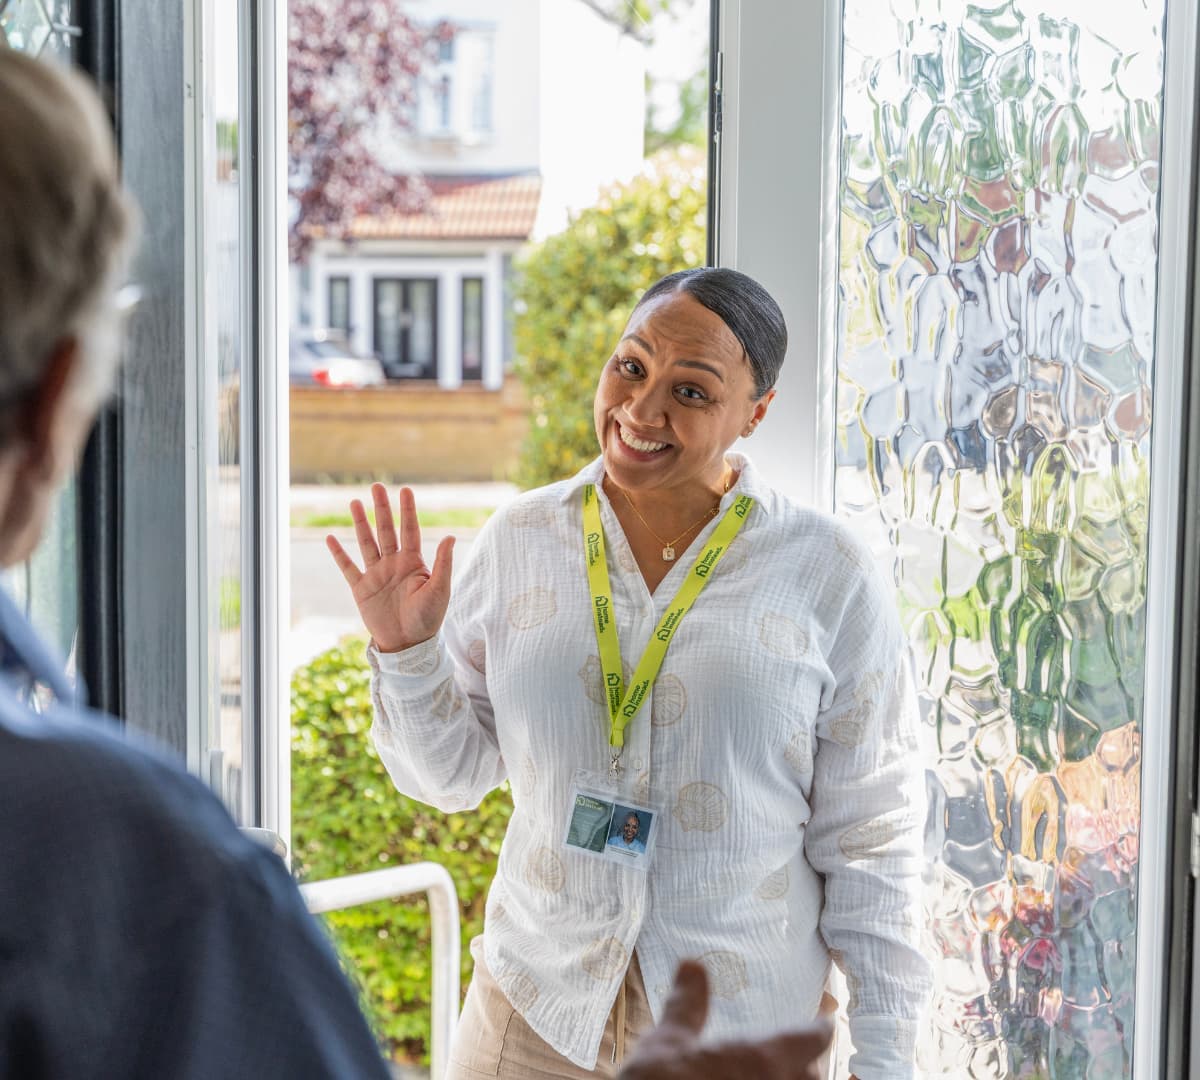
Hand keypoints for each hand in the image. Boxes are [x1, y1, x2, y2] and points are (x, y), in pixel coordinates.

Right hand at [326, 484, 454, 652]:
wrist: (408, 645)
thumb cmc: (428, 619)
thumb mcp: (440, 590)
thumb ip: (443, 563)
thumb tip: (450, 536)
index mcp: (414, 563)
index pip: (410, 530)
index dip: (408, 510)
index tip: (405, 490)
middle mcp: (394, 564)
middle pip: (386, 530)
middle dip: (382, 509)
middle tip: (377, 486)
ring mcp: (376, 575)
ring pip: (366, 543)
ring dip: (360, 523)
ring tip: (354, 502)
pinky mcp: (361, 589)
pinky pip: (348, 568)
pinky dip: (339, 554)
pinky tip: (330, 537)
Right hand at [619, 961, 831, 1079]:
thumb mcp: (667, 1042)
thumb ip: (688, 1005)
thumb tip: (692, 965)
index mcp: (761, 1060)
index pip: (810, 1041)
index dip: (819, 1030)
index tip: (825, 1024)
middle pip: (812, 1078)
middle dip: (806, 1067)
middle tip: (798, 1059)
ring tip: (776, 1076)